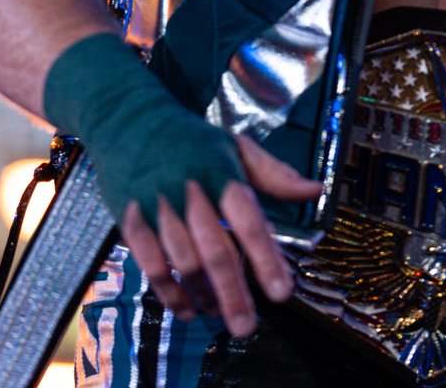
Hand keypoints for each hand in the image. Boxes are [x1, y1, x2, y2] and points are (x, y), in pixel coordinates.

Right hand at [119, 135, 321, 335]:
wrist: (129, 117)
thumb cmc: (193, 139)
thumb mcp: (236, 146)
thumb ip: (275, 175)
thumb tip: (316, 190)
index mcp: (221, 172)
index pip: (249, 221)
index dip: (266, 259)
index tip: (283, 294)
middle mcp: (190, 191)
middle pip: (215, 252)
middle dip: (233, 294)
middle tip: (246, 327)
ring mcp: (158, 206)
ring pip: (183, 263)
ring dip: (204, 296)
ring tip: (221, 315)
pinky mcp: (131, 218)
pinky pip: (150, 265)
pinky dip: (169, 293)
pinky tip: (186, 310)